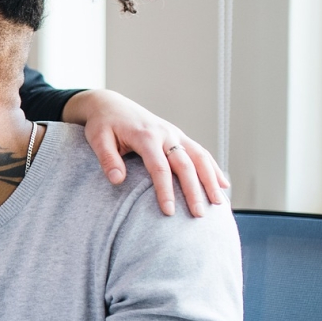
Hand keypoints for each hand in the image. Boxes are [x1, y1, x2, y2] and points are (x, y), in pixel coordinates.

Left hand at [63, 89, 229, 216]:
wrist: (110, 105)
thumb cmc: (103, 124)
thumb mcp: (98, 139)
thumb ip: (107, 158)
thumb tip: (116, 180)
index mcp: (145, 136)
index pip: (159, 167)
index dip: (165, 190)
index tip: (169, 211)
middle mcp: (165, 134)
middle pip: (185, 164)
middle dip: (193, 191)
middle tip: (198, 215)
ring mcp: (175, 134)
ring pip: (200, 157)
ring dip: (211, 180)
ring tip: (218, 204)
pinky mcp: (178, 137)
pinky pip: (200, 152)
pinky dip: (213, 168)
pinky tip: (223, 185)